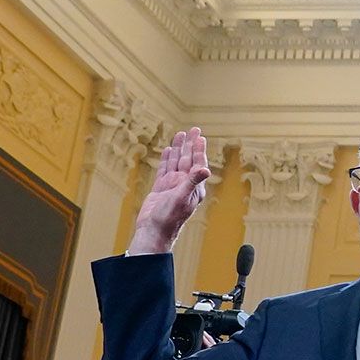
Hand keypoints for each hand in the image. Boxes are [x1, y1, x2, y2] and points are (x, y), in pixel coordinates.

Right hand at [126, 128, 209, 255]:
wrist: (153, 231)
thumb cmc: (170, 218)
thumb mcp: (182, 198)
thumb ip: (192, 182)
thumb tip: (205, 169)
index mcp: (194, 187)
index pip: (198, 164)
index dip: (199, 150)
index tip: (200, 137)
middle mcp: (184, 184)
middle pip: (188, 160)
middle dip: (191, 145)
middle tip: (194, 129)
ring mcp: (172, 185)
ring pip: (176, 162)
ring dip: (178, 149)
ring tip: (180, 134)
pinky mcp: (160, 188)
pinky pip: (164, 170)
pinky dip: (167, 159)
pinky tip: (169, 150)